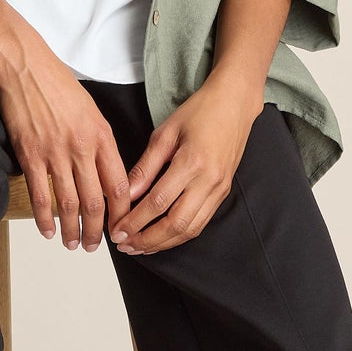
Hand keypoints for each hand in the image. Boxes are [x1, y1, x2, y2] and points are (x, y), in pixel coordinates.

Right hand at [0, 28, 129, 251]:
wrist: (25, 65)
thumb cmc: (58, 84)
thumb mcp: (91, 110)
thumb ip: (100, 142)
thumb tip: (105, 173)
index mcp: (101, 136)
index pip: (118, 184)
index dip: (122, 212)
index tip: (122, 226)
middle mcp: (81, 147)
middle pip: (95, 200)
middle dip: (98, 229)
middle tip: (98, 246)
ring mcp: (54, 152)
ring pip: (68, 202)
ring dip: (72, 229)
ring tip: (73, 244)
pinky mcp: (30, 154)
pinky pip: (40, 193)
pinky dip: (44, 217)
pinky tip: (47, 230)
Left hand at [109, 70, 262, 254]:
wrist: (234, 104)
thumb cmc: (200, 112)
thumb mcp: (165, 133)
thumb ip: (145, 167)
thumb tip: (125, 194)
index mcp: (192, 162)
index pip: (157, 202)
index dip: (134, 221)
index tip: (117, 231)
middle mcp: (209, 180)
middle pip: (175, 224)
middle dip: (147, 240)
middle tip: (125, 245)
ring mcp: (219, 189)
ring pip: (190, 229)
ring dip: (163, 243)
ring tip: (140, 247)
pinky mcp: (223, 192)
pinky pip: (201, 222)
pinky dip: (179, 235)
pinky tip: (162, 237)